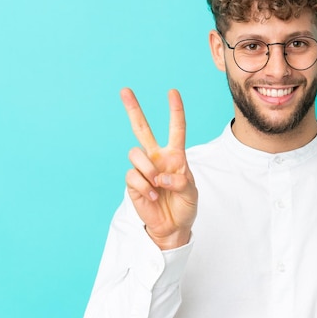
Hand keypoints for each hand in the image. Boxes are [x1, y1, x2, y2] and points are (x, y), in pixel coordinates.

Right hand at [120, 88, 197, 249]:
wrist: (172, 227)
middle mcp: (157, 157)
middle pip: (142, 129)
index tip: (172, 92)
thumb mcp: (191, 193)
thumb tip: (159, 176)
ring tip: (157, 186)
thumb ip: (180, 181)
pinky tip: (152, 197)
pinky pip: (132, 176)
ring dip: (148, 170)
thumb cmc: (184, 206)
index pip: (176, 129)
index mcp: (175, 155)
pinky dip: (144, 187)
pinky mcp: (132, 183)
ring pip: (136, 154)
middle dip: (133, 109)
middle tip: (125, 90)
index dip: (175, 111)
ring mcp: (143, 169)